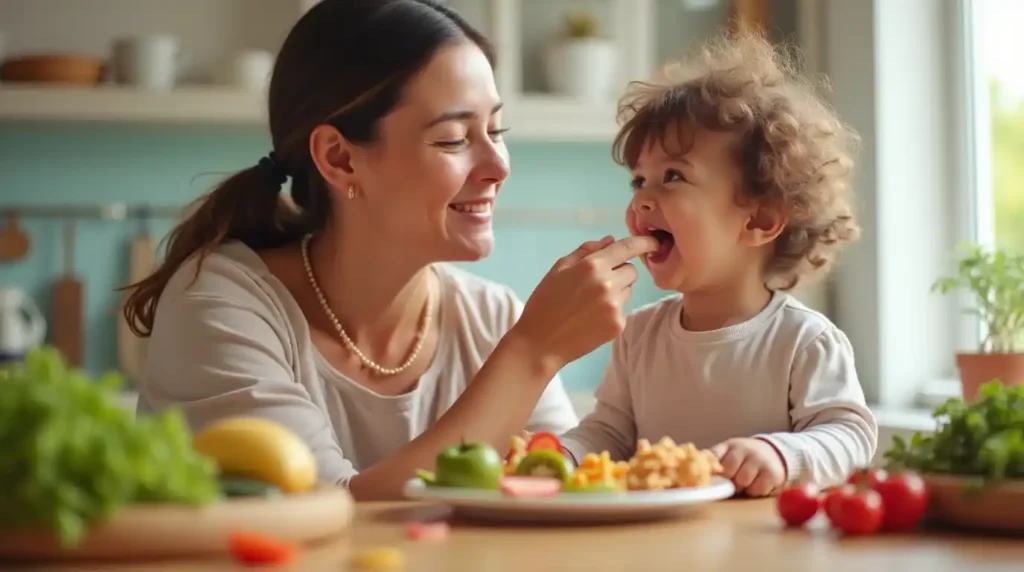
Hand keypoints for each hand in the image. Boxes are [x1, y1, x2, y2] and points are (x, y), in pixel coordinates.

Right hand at [511, 235, 658, 372]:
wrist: (540, 342)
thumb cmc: (545, 302)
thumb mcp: (559, 268)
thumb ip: (586, 251)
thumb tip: (611, 240)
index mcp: (592, 266)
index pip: (628, 248)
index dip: (645, 242)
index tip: (655, 242)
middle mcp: (608, 284)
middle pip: (632, 270)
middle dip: (620, 271)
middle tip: (598, 281)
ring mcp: (614, 306)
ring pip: (628, 290)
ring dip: (617, 290)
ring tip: (591, 302)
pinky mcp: (617, 325)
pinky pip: (623, 309)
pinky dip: (612, 310)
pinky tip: (591, 317)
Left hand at [710, 438, 786, 496]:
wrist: (774, 453)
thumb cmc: (744, 458)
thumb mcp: (728, 453)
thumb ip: (713, 461)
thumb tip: (696, 472)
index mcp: (729, 445)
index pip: (713, 457)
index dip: (709, 471)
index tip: (709, 479)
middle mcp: (745, 449)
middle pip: (728, 470)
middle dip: (728, 480)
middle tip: (732, 481)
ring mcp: (760, 460)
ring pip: (742, 481)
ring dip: (742, 487)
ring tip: (745, 482)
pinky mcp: (773, 474)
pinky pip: (757, 489)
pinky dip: (755, 491)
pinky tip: (757, 484)